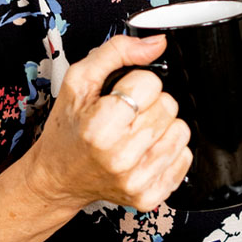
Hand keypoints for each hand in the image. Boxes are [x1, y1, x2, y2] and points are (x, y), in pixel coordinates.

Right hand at [21, 35, 192, 212]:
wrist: (57, 177)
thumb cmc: (68, 130)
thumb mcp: (79, 81)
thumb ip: (117, 52)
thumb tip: (157, 44)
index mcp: (99, 128)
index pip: (151, 83)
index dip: (137, 83)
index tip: (121, 96)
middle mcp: (119, 158)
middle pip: (169, 106)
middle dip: (151, 104)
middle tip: (128, 115)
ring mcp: (136, 180)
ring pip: (181, 130)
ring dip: (162, 126)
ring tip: (136, 132)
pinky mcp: (149, 196)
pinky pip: (184, 158)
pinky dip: (168, 151)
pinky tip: (144, 151)